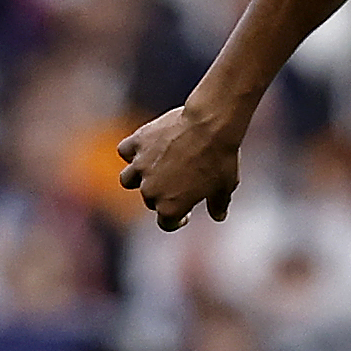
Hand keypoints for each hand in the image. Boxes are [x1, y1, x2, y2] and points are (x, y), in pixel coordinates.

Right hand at [117, 101, 246, 230]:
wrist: (210, 126)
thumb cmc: (220, 158)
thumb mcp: (225, 187)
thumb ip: (218, 205)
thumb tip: (218, 215)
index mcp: (171, 207)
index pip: (166, 224)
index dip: (178, 220)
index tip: (186, 212)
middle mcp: (151, 190)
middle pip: (150, 200)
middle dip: (162, 195)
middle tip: (179, 184)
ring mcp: (141, 166)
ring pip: (128, 179)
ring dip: (138, 178)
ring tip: (153, 170)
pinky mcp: (138, 143)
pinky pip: (125, 151)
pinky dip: (133, 150)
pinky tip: (145, 148)